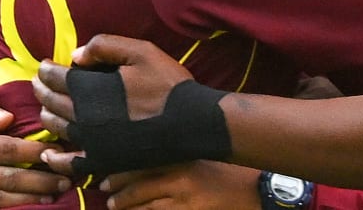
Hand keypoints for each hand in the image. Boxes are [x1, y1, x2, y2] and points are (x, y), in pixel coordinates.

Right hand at [0, 102, 68, 208]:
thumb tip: (8, 118)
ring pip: (1, 198)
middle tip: (66, 179)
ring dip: (31, 197)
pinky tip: (31, 205)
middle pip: (8, 177)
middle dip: (41, 180)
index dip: (34, 153)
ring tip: (55, 194)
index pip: (7, 149)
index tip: (58, 152)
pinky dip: (11, 208)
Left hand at [35, 35, 195, 174]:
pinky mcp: (103, 160)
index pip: (57, 77)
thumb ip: (105, 47)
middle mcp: (84, 116)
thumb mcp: (142, 52)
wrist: (191, 123)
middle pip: (53, 102)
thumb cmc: (168, 84)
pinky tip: (49, 154)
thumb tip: (75, 56)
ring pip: (58, 128)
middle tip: (38, 84)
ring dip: (47, 116)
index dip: (47, 70)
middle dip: (42, 90)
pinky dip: (57, 158)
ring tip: (45, 109)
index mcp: (90, 89)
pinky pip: (72, 162)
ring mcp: (92, 141)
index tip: (44, 66)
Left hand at [101, 161, 263, 209]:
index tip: (107, 174)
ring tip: (115, 207)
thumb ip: (179, 157)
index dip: (121, 170)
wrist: (256, 188)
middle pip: (139, 185)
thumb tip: (150, 159)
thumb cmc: (230, 170)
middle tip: (106, 192)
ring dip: (127, 207)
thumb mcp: (203, 157)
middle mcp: (180, 176)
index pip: (143, 161)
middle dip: (119, 191)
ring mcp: (185, 198)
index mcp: (183, 157)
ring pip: (145, 206)